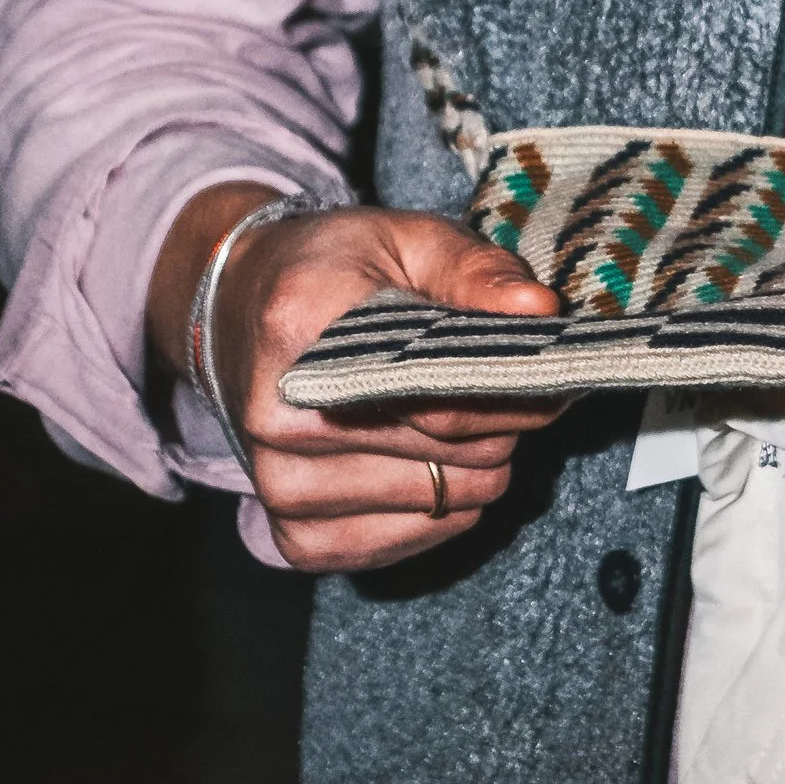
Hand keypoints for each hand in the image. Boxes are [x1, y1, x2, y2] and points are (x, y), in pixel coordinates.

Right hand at [146, 178, 560, 573]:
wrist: (238, 313)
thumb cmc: (337, 272)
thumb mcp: (407, 241)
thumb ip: (475, 272)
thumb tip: (540, 311)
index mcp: (300, 326)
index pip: (437, 388)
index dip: (510, 384)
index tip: (546, 372)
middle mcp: (279, 417)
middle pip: (450, 448)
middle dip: (500, 418)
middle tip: (500, 385)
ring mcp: (280, 485)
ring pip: (444, 499)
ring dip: (476, 463)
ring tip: (455, 416)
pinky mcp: (295, 538)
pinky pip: (413, 542)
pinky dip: (442, 507)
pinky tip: (427, 462)